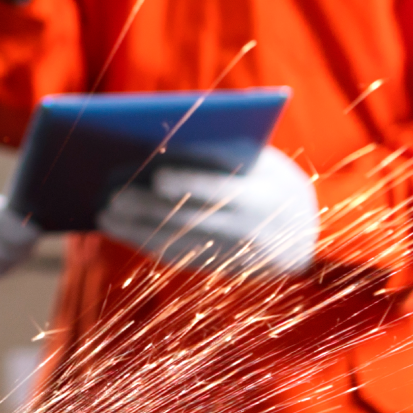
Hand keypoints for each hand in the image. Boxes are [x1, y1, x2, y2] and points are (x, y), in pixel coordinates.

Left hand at [98, 146, 317, 275]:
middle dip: (149, 210)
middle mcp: (248, 234)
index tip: (159, 178)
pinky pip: (179, 258)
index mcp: (264, 200)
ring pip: (179, 245)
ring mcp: (233, 257)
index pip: (224, 193)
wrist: (306, 239)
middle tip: (113, 197)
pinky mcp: (218, 270)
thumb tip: (175, 142)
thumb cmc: (277, 185)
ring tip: (106, 216)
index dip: (192, 185)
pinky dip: (149, 244)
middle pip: (191, 221)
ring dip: (138, 232)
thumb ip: (230, 156)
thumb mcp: (269, 164)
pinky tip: (124, 231)